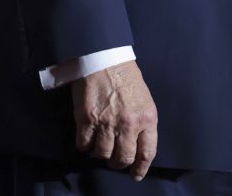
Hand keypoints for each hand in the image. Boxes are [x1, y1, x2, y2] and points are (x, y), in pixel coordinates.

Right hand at [71, 60, 157, 180]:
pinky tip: (85, 142)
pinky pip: (84, 143)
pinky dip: (84, 146)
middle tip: (114, 161)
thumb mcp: (144, 98)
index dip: (140, 168)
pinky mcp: (87, 118)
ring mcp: (107, 123)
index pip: (146, 153)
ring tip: (98, 150)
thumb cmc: (125, 74)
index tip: (135, 174)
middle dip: (118, 163)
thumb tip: (137, 141)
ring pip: (103, 153)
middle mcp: (128, 124)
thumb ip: (142, 121)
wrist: (103, 57)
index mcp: (147, 118)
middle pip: (124, 157)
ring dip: (100, 155)